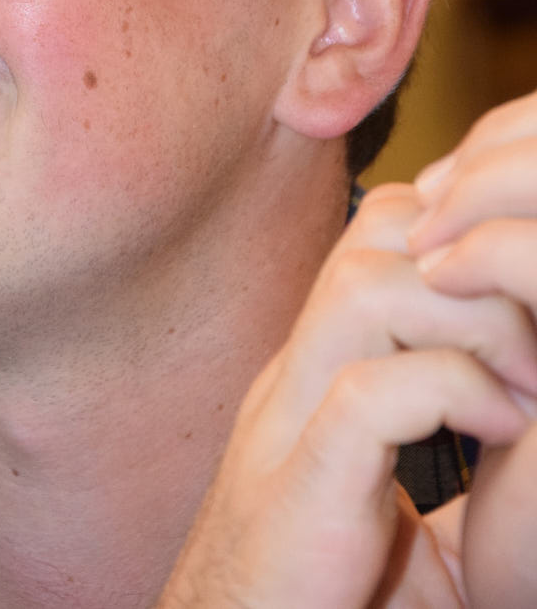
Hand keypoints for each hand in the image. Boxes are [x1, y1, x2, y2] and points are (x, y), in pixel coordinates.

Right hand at [159, 115, 536, 607]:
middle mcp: (296, 376)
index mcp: (319, 371)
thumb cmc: (321, 605)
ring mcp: (287, 426)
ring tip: (527, 389)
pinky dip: (453, 391)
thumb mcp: (402, 521)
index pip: (386, 228)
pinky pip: (368, 394)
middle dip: (479, 262)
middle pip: (379, 229)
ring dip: (475, 320)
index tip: (529, 309)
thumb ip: (447, 459)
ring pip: (367, 286)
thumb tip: (529, 418)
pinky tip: (500, 434)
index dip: (465, 234)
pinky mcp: (299, 493)